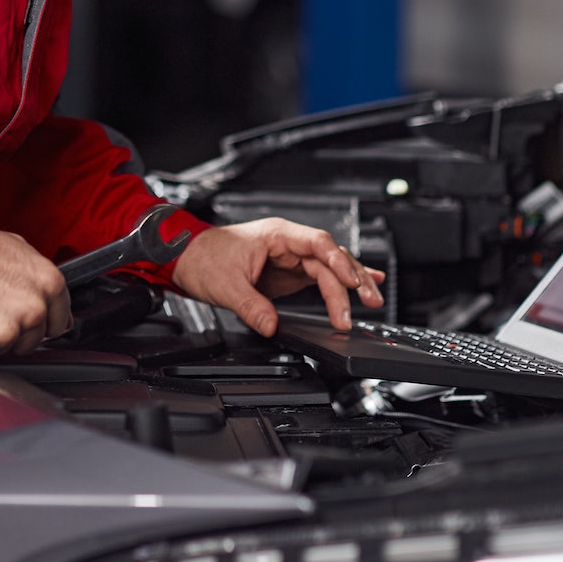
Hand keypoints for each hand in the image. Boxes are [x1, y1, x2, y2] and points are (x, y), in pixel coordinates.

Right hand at [0, 223, 69, 363]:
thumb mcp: (10, 247)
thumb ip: (34, 277)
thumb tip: (46, 298)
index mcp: (47, 282)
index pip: (60, 321)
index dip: (41, 321)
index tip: (26, 319)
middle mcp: (31, 309)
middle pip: (32, 340)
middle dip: (13, 331)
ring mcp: (6, 333)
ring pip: (3, 350)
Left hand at [171, 218, 385, 336]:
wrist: (188, 257)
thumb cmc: (204, 258)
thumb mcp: (225, 286)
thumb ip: (251, 306)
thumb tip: (271, 326)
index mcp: (277, 235)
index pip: (316, 243)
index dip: (337, 262)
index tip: (350, 281)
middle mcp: (289, 243)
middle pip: (330, 258)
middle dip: (352, 280)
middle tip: (368, 302)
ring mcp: (292, 258)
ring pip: (331, 267)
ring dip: (353, 283)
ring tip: (374, 299)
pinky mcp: (291, 273)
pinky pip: (323, 275)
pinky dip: (344, 281)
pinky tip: (366, 284)